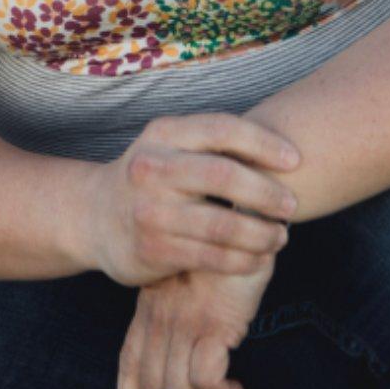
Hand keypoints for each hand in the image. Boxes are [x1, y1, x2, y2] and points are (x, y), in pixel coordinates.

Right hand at [83, 113, 298, 286]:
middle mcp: (152, 167)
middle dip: (267, 192)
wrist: (94, 216)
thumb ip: (211, 144)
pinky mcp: (152, 249)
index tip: (296, 160)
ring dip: (260, 233)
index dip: (264, 143)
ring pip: (221, 223)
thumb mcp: (170, 145)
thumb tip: (280, 149)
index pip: (222, 129)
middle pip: (224, 176)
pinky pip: (210, 257)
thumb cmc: (152, 176)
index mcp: (163, 133)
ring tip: (280, 237)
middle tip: (291, 205)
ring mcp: (150, 210)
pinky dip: (242, 259)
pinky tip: (258, 258)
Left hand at [115, 248, 277, 388]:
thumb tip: (189, 351)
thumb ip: (180, 306)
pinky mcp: (213, 323)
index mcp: (150, 305)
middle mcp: (160, 316)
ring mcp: (184, 320)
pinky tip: (235, 388)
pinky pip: (205, 379)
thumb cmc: (223, 244)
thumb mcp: (191, 276)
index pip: (130, 359)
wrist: (243, 212)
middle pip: (153, 386)